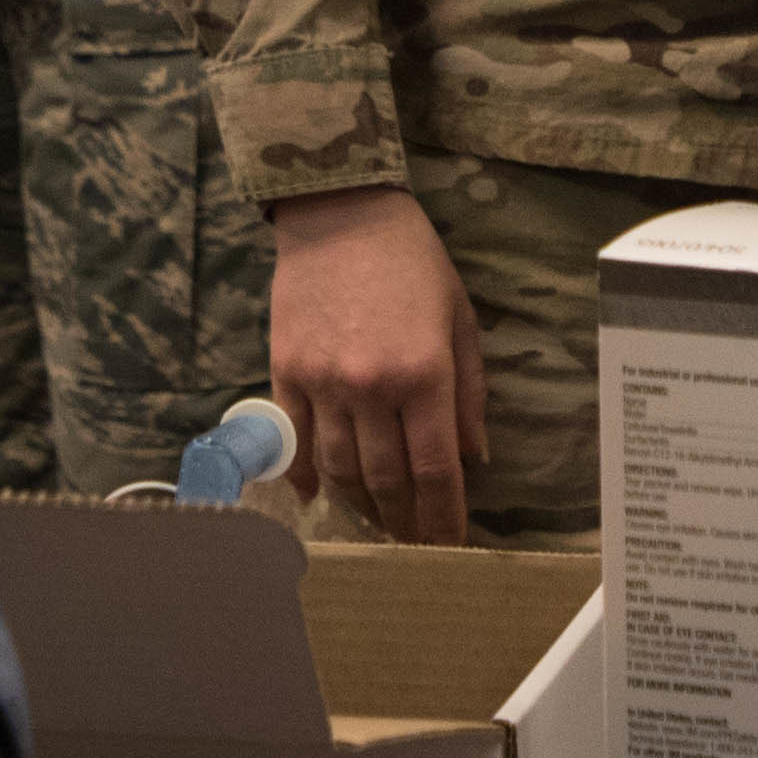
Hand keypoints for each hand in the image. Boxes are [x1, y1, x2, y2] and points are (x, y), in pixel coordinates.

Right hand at [263, 184, 488, 543]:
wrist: (341, 214)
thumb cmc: (413, 262)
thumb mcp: (459, 320)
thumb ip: (469, 393)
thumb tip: (472, 458)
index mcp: (424, 374)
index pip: (435, 470)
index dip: (443, 517)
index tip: (448, 544)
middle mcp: (372, 388)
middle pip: (386, 478)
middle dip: (403, 520)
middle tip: (411, 542)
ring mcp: (323, 382)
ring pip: (339, 468)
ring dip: (358, 503)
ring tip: (373, 521)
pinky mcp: (285, 371)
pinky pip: (293, 440)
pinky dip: (303, 474)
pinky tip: (314, 495)